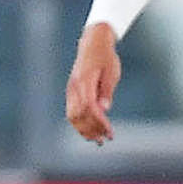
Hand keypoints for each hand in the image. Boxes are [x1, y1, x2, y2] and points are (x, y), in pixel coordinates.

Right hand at [67, 24, 121, 143]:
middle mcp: (74, 87)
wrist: (93, 43)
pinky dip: (79, 123)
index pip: (90, 108)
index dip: (99, 122)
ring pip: (72, 116)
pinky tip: (89, 130)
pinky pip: (71, 111)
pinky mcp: (71, 91)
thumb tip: (104, 110)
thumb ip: (106, 91)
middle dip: (91, 130)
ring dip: (83, 129)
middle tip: (104, 140)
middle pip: (79, 115)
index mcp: (84, 81)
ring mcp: (70, 89)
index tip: (109, 133)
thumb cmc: (105, 57)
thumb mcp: (111, 73)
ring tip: (96, 139)